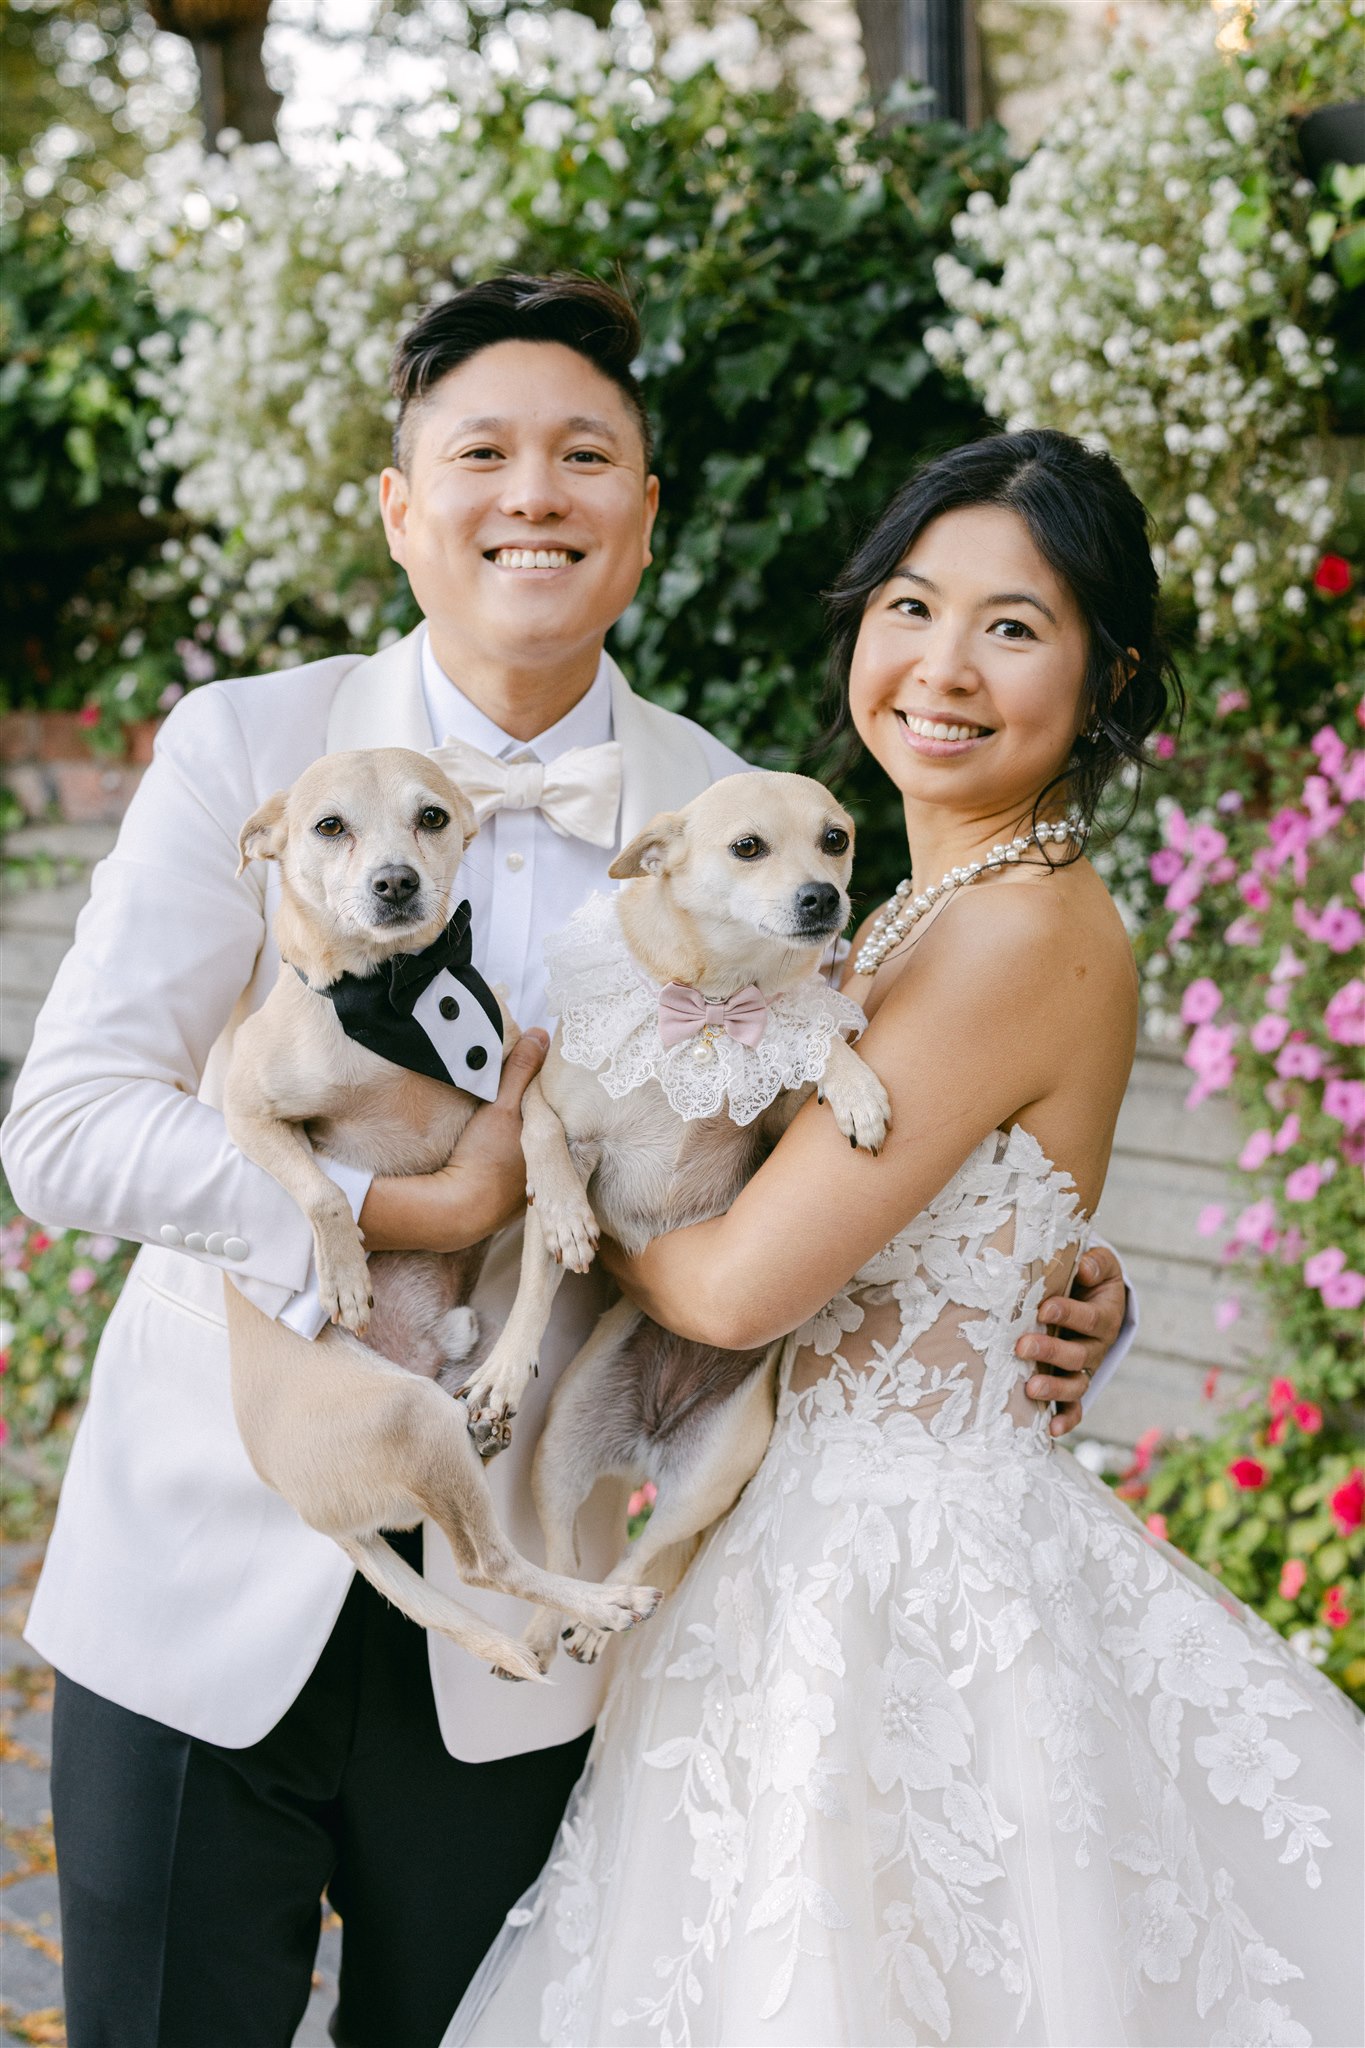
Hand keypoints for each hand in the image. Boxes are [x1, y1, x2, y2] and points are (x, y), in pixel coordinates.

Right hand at [357, 1029, 548, 1252]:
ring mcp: (533, 1188)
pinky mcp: (512, 1201)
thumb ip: (521, 1070)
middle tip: (527, 1088)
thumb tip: (541, 1034)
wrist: (454, 1210)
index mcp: (557, 1145)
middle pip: (550, 1129)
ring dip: (526, 1134)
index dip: (553, 1087)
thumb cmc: (483, 1158)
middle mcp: (552, 1169)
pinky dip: (513, 1155)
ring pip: (534, 1149)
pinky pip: (519, 1169)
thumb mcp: (502, 1106)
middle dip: (542, 1111)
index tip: (544, 1068)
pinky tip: (500, 1147)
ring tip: (513, 1115)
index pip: (561, 1107)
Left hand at [1017, 1243, 1126, 1438]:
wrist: (1095, 1303)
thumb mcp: (1100, 1267)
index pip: (1088, 1318)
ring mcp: (1084, 1369)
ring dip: (1054, 1388)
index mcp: (1103, 1317)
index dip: (1068, 1314)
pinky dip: (1066, 1419)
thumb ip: (1095, 1264)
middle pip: (1078, 1354)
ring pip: (1075, 1384)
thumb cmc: (1090, 1281)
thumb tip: (1084, 1268)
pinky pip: (1074, 1407)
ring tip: (1030, 1388)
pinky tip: (1050, 1430)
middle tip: (1022, 1346)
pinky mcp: (1074, 1385)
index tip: (1044, 1307)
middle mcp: (1096, 1347)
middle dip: (1050, 1351)